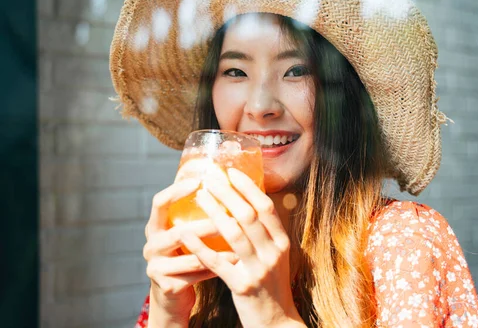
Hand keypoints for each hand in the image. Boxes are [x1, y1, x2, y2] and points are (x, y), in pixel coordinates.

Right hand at [143, 179, 239, 324]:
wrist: (171, 295)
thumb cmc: (184, 254)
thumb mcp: (183, 233)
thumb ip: (194, 214)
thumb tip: (225, 184)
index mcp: (155, 227)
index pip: (159, 203)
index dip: (176, 191)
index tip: (199, 181)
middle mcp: (151, 245)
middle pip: (178, 232)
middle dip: (207, 226)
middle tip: (232, 219)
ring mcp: (156, 268)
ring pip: (190, 257)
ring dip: (218, 250)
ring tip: (240, 243)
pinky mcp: (167, 286)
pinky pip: (196, 275)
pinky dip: (217, 267)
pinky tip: (234, 261)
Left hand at [180, 167, 303, 327]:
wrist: (276, 323)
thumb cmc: (271, 285)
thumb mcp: (276, 257)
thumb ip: (265, 234)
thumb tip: (246, 204)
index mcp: (282, 243)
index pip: (266, 207)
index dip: (248, 187)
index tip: (231, 172)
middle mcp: (273, 253)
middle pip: (248, 215)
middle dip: (228, 193)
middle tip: (210, 178)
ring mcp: (258, 270)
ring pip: (234, 233)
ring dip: (214, 212)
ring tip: (200, 196)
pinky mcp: (242, 286)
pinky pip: (217, 261)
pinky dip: (200, 245)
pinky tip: (186, 233)